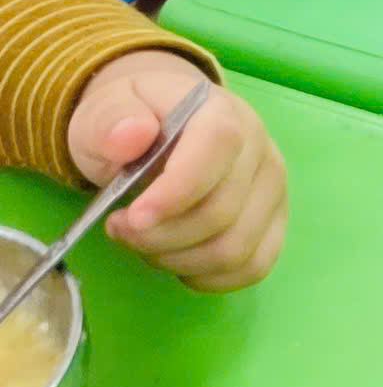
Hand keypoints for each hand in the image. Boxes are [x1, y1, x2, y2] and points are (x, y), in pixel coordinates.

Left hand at [66, 52, 286, 292]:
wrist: (160, 124)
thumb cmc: (133, 121)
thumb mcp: (105, 110)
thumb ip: (111, 120)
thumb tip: (130, 135)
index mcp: (222, 112)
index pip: (219, 146)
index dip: (178, 190)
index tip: (131, 218)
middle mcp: (260, 150)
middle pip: (222, 212)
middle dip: (158, 237)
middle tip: (118, 229)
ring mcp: (272, 189)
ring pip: (236, 248)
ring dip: (177, 260)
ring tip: (144, 243)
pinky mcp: (273, 223)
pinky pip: (252, 266)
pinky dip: (207, 277)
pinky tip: (177, 259)